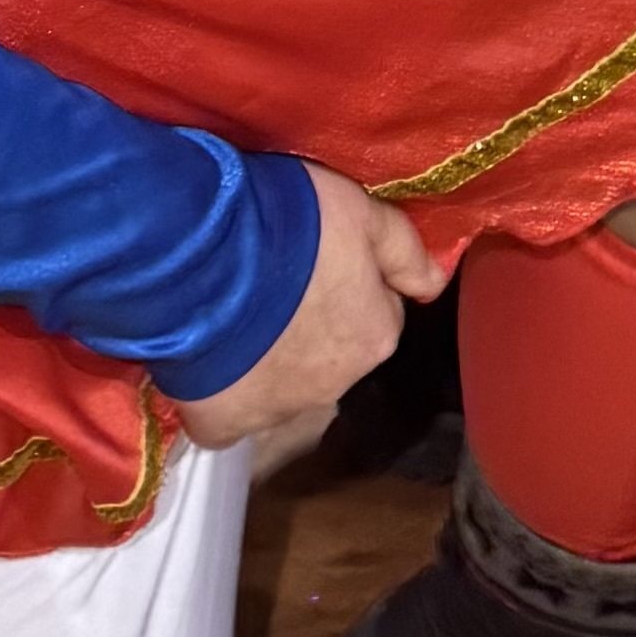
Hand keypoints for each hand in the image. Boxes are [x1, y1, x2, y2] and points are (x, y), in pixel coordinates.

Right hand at [172, 168, 450, 452]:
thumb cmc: (290, 227)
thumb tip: (433, 284)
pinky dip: (222, 396)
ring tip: (231, 312)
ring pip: (281, 385)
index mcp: (375, 335)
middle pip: (331, 352)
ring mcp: (277, 412)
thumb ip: (403, 249)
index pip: (376, 311)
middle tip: (272, 281)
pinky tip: (206, 363)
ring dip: (266, 358)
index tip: (315, 257)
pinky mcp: (223, 424)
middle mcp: (336, 385)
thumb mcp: (361, 212)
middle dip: (308, 324)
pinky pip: (230, 416)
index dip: (347, 281)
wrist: (203, 262)